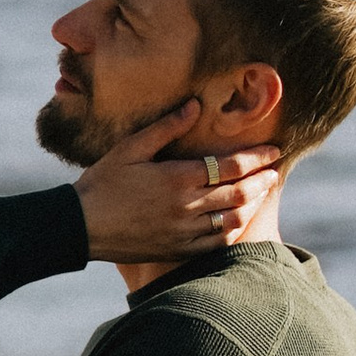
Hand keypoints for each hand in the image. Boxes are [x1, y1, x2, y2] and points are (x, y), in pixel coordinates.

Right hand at [75, 97, 283, 263]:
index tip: (273, 150)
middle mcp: (186, 206)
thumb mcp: (129, 149)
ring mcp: (184, 231)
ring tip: (261, 193)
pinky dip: (234, 230)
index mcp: (177, 177)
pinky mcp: (178, 250)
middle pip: (239, 192)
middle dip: (262, 180)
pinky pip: (216, 242)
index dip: (256, 157)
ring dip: (253, 205)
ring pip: (233, 219)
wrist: (80, 227)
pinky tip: (238, 221)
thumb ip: (166, 128)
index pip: (230, 166)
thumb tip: (195, 105)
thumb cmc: (101, 183)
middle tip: (275, 171)